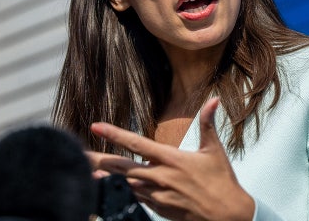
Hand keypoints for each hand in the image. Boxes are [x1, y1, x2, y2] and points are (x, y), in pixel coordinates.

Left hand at [87, 98, 253, 220]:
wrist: (230, 217)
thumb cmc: (222, 182)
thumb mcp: (214, 151)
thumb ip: (208, 123)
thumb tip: (214, 100)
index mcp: (171, 159)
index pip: (136, 143)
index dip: (114, 134)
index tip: (96, 126)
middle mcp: (160, 177)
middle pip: (121, 166)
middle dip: (97, 160)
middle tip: (78, 154)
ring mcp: (157, 194)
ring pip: (123, 183)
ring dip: (104, 177)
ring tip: (85, 169)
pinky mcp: (157, 208)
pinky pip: (134, 198)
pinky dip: (120, 191)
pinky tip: (106, 186)